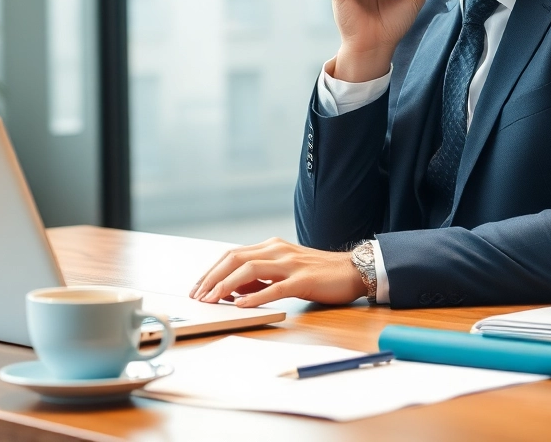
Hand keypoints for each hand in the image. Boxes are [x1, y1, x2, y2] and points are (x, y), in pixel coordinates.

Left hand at [188, 237, 366, 307]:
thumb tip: (233, 290)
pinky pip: (274, 287)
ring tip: (212, 300)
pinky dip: (255, 295)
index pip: (232, 255)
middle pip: (235, 259)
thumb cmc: (318, 273)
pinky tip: (241, 304)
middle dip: (211, 277)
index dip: (211, 271)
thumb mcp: (284, 271)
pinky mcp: (303, 279)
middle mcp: (277, 250)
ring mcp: (290, 264)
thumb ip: (260, 277)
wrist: (353, 270)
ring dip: (226, 285)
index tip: (197, 287)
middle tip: (197, 295)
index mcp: (271, 247)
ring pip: (250, 270)